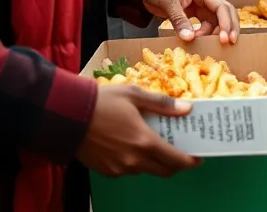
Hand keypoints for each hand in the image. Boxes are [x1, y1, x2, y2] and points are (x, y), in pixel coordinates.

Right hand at [76, 85, 198, 177]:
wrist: (68, 117)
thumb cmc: (103, 102)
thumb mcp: (135, 95)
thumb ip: (163, 104)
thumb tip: (187, 108)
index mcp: (144, 142)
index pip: (176, 160)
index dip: (190, 161)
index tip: (198, 157)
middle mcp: (134, 160)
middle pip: (164, 171)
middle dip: (175, 164)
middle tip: (179, 151)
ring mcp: (119, 168)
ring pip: (145, 171)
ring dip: (153, 161)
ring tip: (153, 143)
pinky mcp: (107, 171)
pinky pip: (128, 170)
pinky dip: (135, 162)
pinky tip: (131, 145)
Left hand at [143, 0, 240, 42]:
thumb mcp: (168, 2)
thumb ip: (179, 20)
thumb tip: (189, 38)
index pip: (221, 7)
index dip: (226, 23)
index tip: (225, 39)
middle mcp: (204, 0)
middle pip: (224, 14)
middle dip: (229, 28)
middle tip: (229, 44)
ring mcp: (198, 7)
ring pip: (214, 22)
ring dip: (213, 34)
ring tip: (204, 45)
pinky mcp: (191, 14)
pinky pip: (203, 26)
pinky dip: (203, 34)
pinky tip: (197, 42)